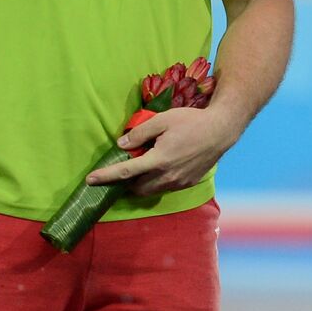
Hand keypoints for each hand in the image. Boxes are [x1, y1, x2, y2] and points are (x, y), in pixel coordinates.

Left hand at [85, 107, 240, 196]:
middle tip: (120, 171)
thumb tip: (122, 145)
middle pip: (136, 188)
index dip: (106, 176)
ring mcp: (178, 182)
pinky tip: (159, 168)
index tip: (90, 180)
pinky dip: (156, 182)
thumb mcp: (163, 119)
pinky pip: (165, 187)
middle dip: (124, 183)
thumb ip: (140, 132)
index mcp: (158, 159)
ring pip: (150, 191)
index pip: (126, 171)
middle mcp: (167, 175)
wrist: (221, 130)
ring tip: (139, 169)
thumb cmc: (192, 121)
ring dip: (140, 184)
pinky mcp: (187, 183)